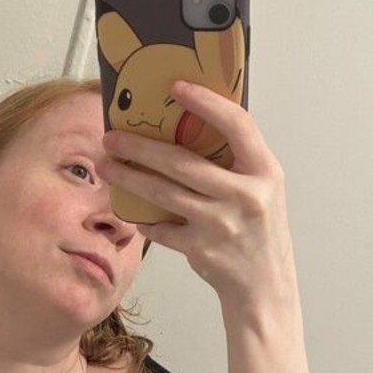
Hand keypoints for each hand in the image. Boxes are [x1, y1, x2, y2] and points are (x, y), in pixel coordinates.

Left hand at [98, 80, 295, 317]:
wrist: (265, 285)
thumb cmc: (257, 229)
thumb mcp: (260, 188)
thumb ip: (234, 161)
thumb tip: (187, 124)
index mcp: (265, 171)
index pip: (237, 124)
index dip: (206, 102)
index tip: (175, 87)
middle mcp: (246, 196)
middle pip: (182, 162)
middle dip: (140, 147)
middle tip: (111, 137)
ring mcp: (222, 224)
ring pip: (163, 193)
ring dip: (129, 178)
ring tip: (107, 166)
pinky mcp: (201, 249)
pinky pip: (161, 227)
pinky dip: (144, 218)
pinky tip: (131, 209)